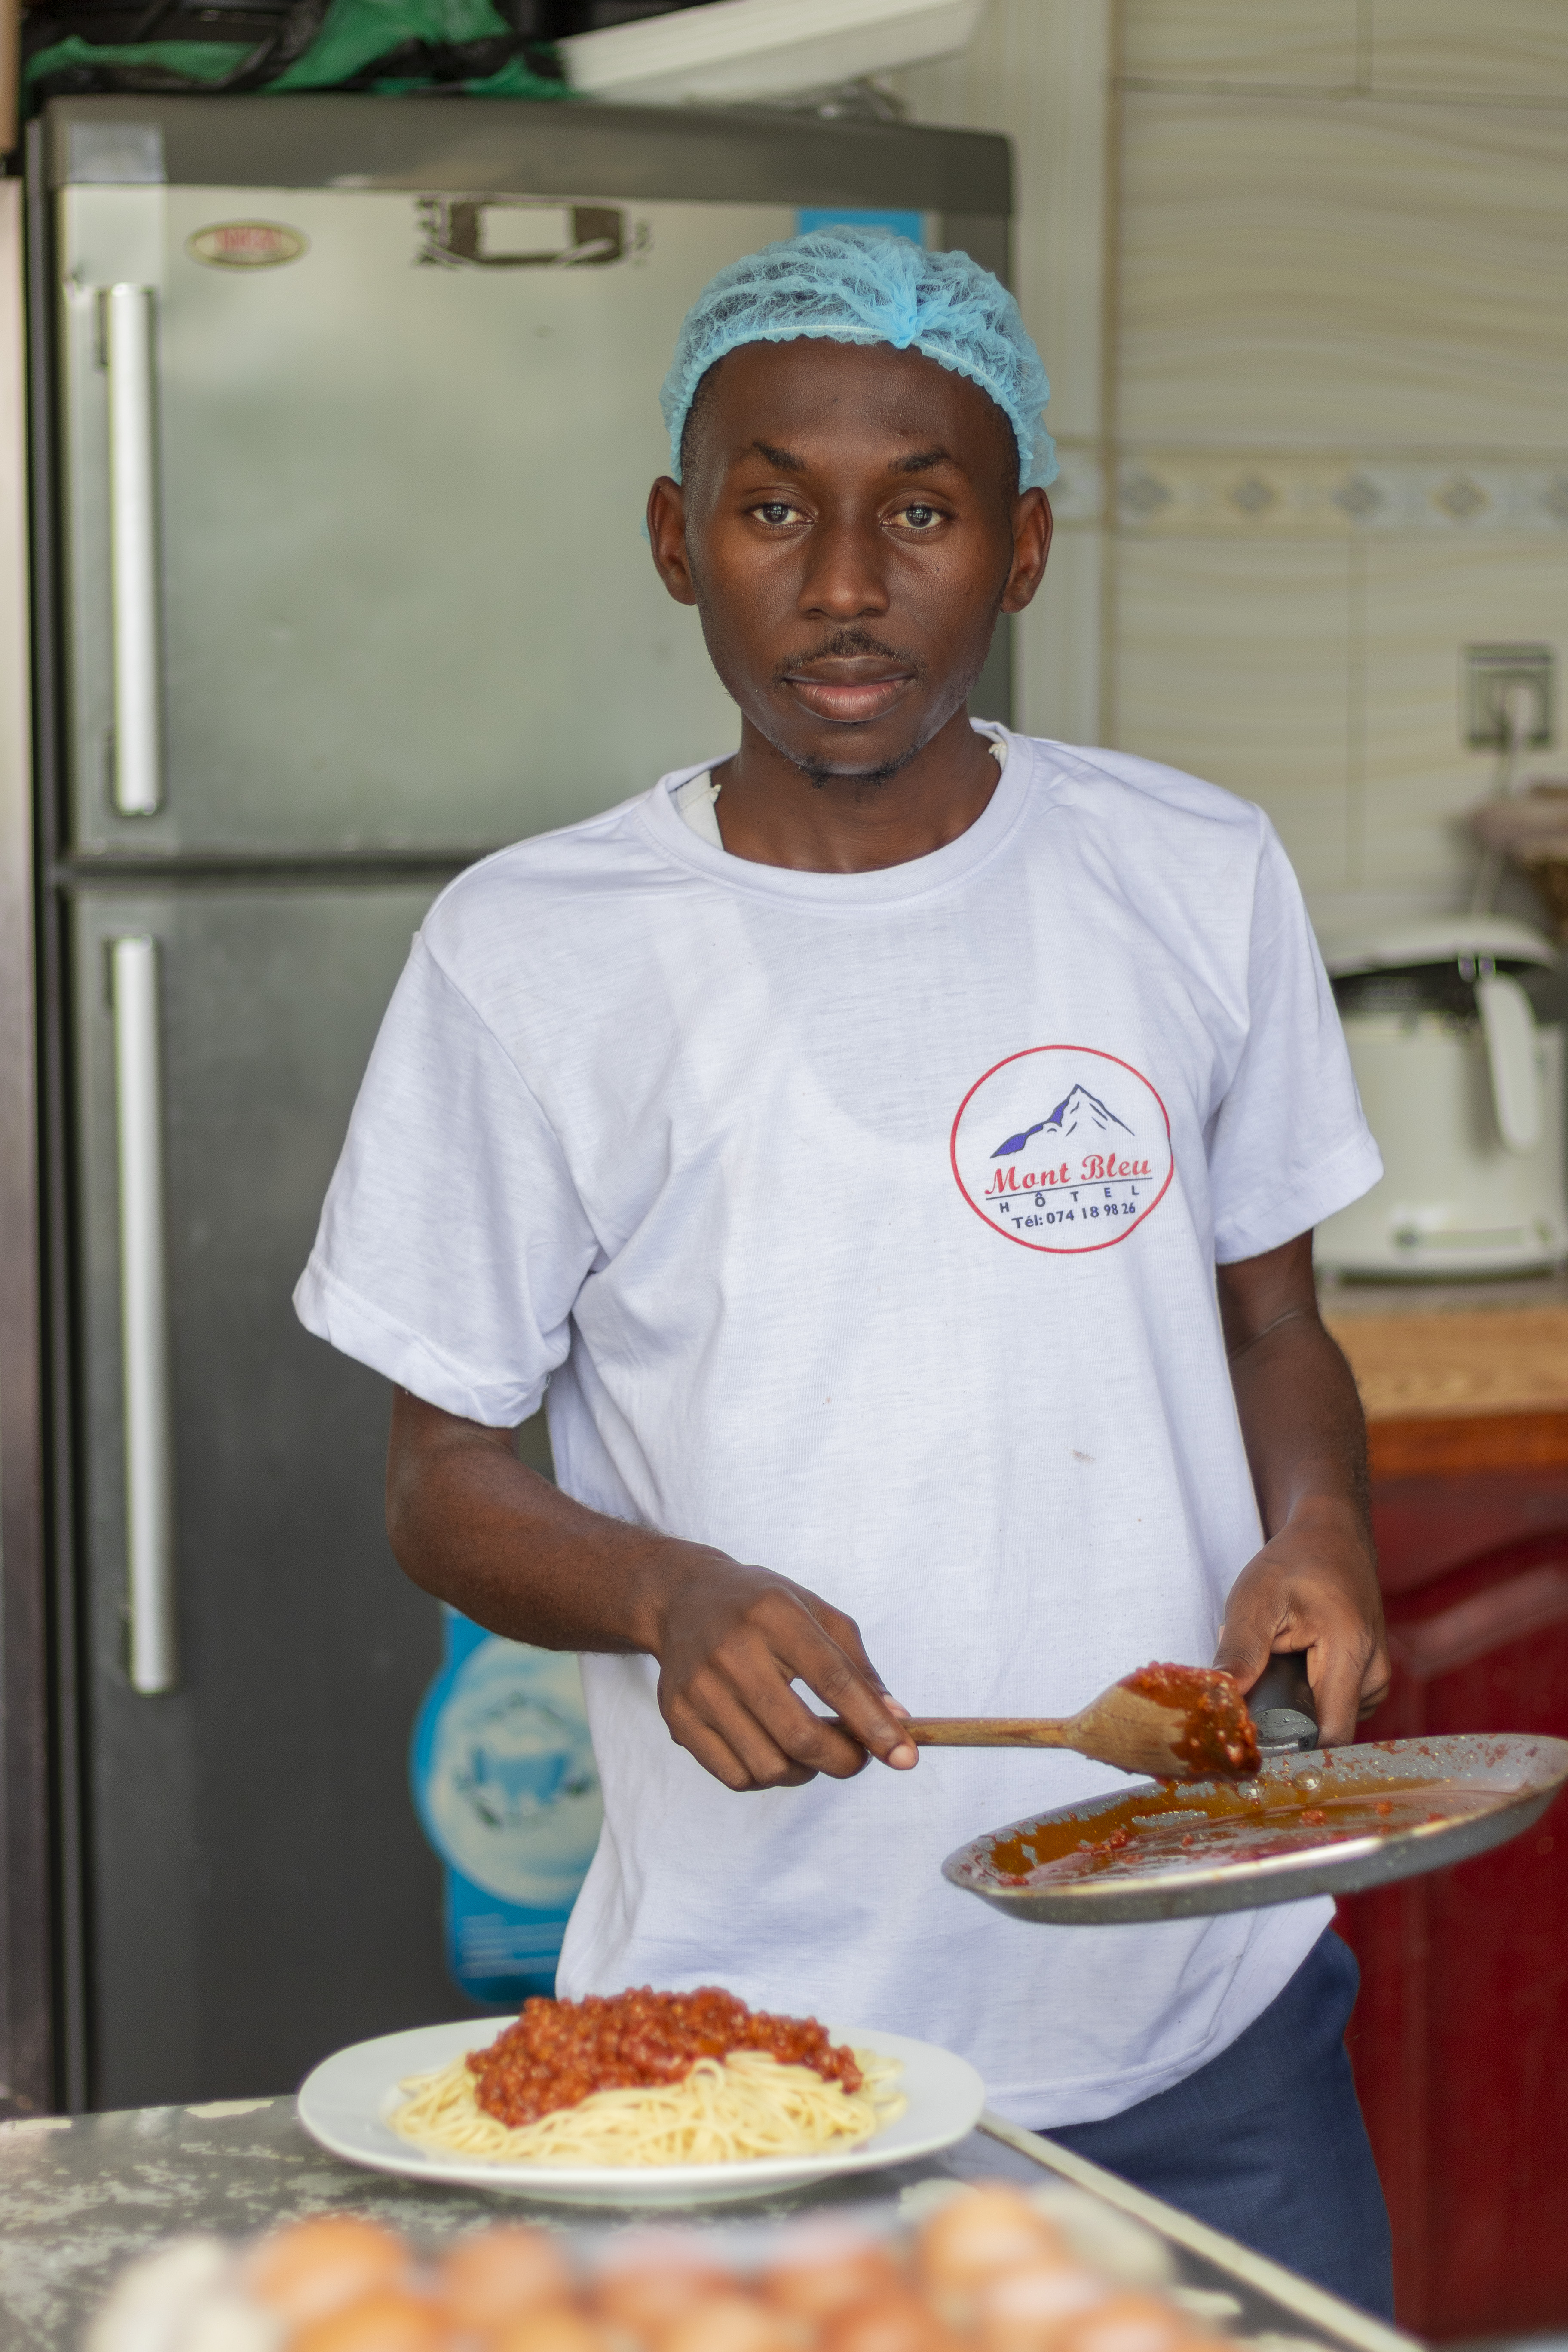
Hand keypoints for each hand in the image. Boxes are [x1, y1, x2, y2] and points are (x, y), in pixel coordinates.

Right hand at [650, 1547, 918, 1791]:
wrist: (683, 1599)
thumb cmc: (763, 1607)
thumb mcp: (816, 1613)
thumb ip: (859, 1667)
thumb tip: (896, 1721)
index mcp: (775, 1614)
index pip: (833, 1679)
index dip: (873, 1724)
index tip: (905, 1757)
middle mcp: (731, 1650)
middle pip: (799, 1735)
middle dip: (844, 1760)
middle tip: (858, 1757)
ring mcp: (698, 1687)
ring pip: (769, 1765)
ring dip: (807, 1772)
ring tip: (812, 1749)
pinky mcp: (677, 1716)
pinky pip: (735, 1776)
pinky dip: (768, 1777)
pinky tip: (776, 1752)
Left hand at [1213, 1498, 1390, 1747]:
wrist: (1332, 1536)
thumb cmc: (1294, 1562)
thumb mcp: (1255, 1599)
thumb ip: (1240, 1652)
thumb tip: (1220, 1698)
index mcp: (1352, 1653)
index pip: (1329, 1734)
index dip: (1290, 1744)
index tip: (1254, 1738)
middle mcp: (1376, 1673)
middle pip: (1327, 1729)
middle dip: (1288, 1717)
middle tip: (1258, 1681)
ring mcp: (1378, 1677)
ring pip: (1331, 1718)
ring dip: (1299, 1703)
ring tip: (1280, 1662)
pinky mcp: (1372, 1677)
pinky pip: (1338, 1705)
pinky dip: (1313, 1694)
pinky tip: (1296, 1667)